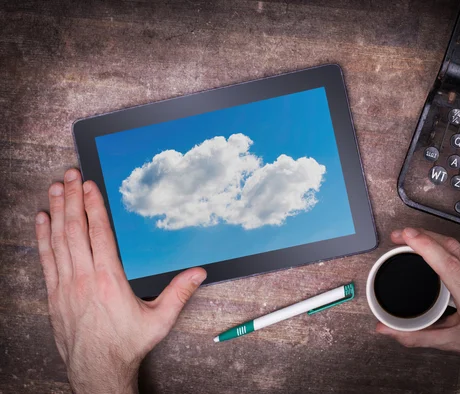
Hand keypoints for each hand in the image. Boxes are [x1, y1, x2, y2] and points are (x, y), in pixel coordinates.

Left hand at [35, 169, 206, 393]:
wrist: (97, 370)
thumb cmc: (126, 345)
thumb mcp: (159, 320)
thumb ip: (179, 293)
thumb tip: (198, 272)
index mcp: (109, 280)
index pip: (99, 234)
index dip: (94, 206)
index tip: (90, 186)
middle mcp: (84, 279)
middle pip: (75, 230)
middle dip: (72, 199)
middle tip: (70, 176)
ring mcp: (65, 286)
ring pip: (58, 240)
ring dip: (57, 212)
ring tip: (56, 189)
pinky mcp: (54, 295)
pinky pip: (47, 259)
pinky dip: (43, 237)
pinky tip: (42, 220)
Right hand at [376, 228, 459, 393]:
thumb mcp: (450, 342)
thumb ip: (413, 335)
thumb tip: (384, 329)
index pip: (450, 266)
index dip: (427, 246)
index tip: (407, 236)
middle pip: (453, 248)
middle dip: (423, 236)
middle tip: (402, 234)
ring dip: (436, 240)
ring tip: (417, 241)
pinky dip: (455, 249)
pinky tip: (447, 255)